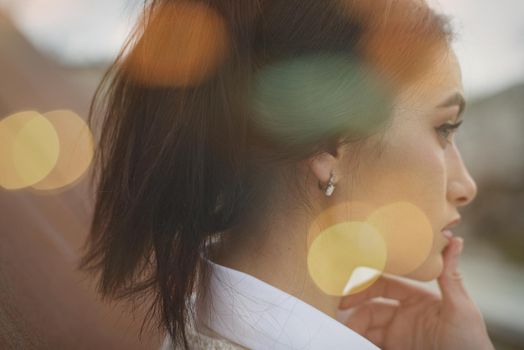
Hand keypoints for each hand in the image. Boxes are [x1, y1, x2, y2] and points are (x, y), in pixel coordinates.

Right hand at [338, 237, 495, 349]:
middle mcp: (404, 314)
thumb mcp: (461, 308)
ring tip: (346, 334)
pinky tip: (353, 341)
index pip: (384, 285)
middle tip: (338, 315)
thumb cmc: (471, 342)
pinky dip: (359, 340)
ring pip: (367, 326)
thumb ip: (450, 275)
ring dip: (354, 327)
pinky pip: (370, 342)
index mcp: (417, 298)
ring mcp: (398, 335)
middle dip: (353, 309)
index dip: (365, 285)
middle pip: (370, 306)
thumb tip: (454, 238)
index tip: (349, 289)